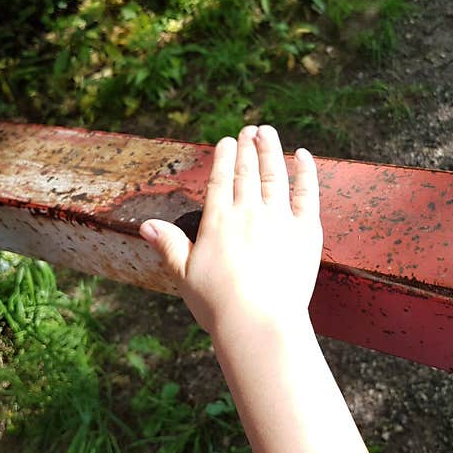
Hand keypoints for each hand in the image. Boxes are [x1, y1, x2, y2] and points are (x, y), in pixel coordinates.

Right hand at [140, 125, 322, 335]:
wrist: (259, 323)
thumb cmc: (219, 305)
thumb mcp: (185, 275)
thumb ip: (168, 245)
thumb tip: (145, 224)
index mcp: (219, 222)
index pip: (221, 180)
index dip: (224, 158)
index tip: (227, 141)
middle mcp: (248, 213)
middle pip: (247, 171)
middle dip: (248, 147)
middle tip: (249, 129)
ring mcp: (279, 219)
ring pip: (275, 174)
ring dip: (271, 150)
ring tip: (268, 132)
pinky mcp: (305, 231)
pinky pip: (307, 193)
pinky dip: (306, 171)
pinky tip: (303, 155)